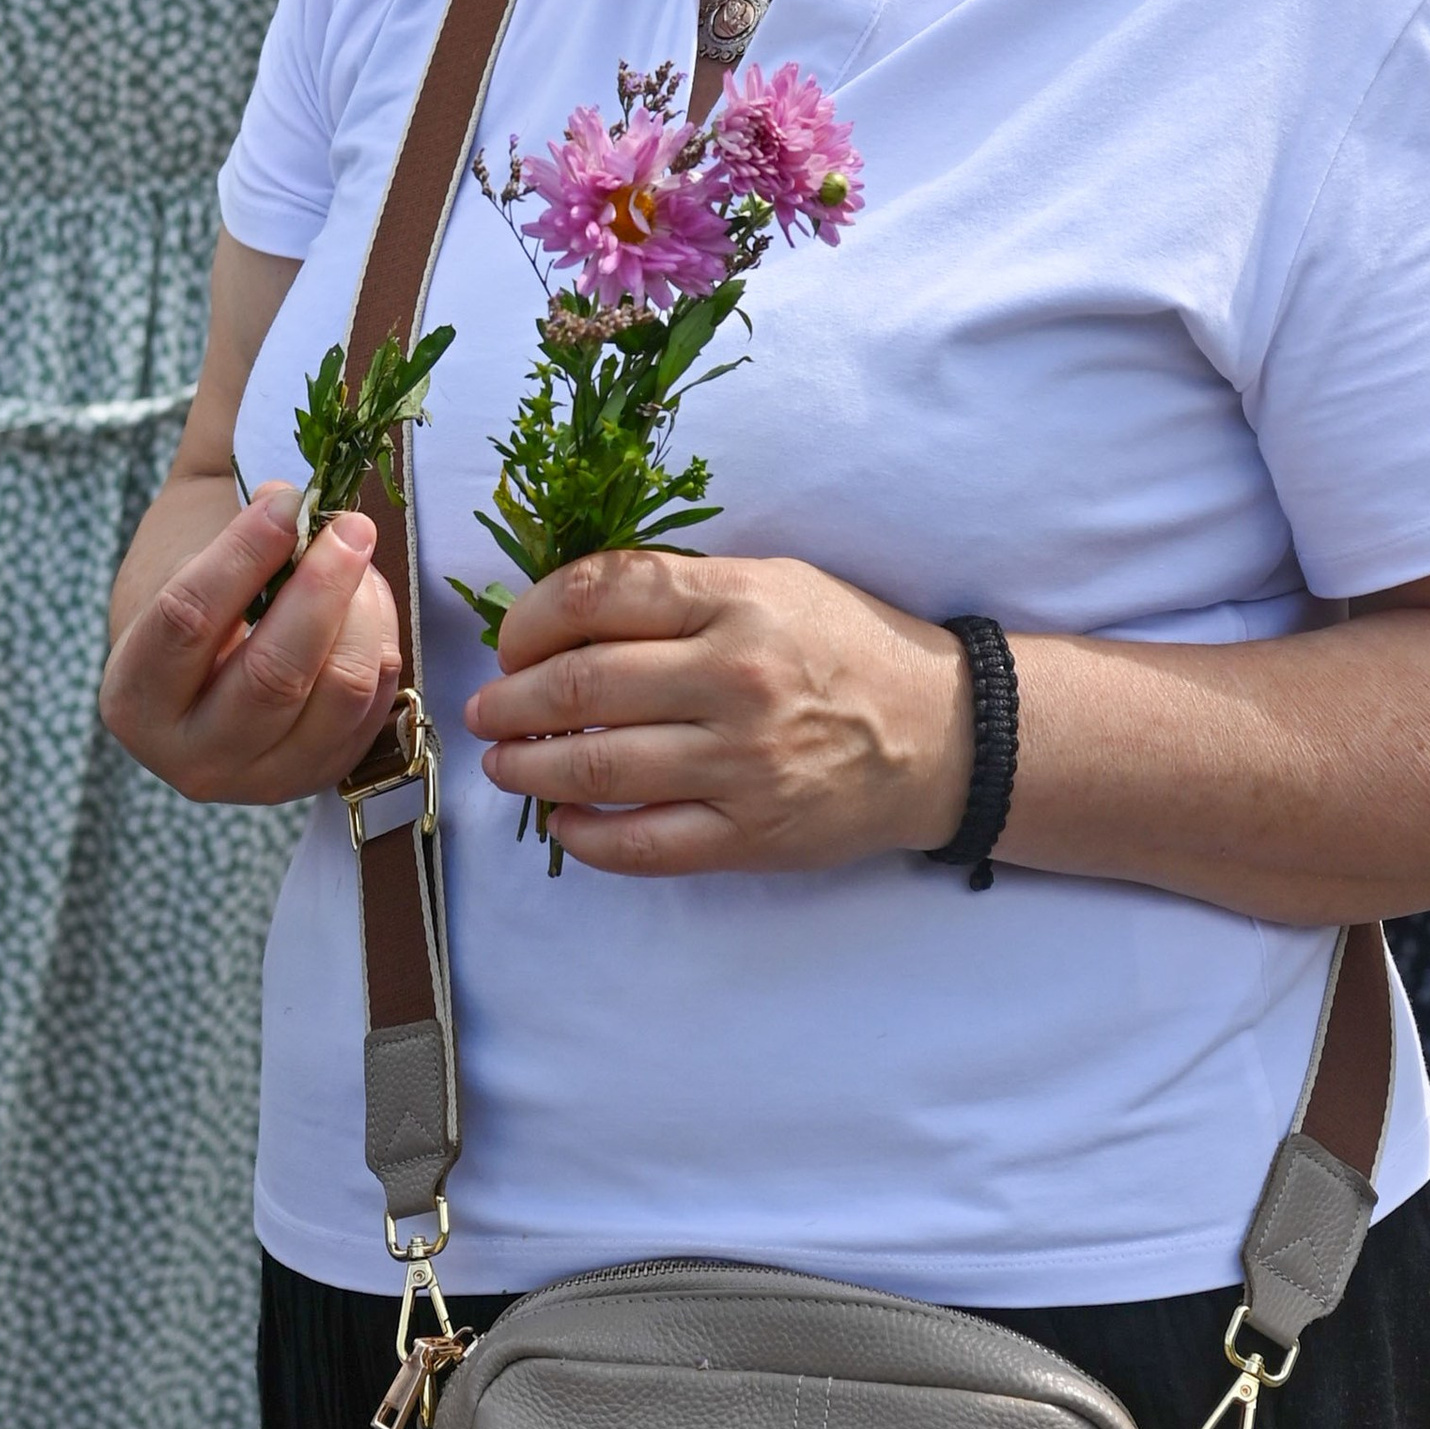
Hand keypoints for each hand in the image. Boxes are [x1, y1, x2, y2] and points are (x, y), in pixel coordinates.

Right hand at [98, 485, 402, 804]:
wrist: (206, 645)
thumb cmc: (193, 574)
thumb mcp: (189, 555)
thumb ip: (237, 541)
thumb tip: (310, 508)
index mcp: (132, 698)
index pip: (186, 621)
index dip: (244, 553)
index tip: (287, 498)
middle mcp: (186, 758)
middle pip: (273, 673)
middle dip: (324, 588)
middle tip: (352, 521)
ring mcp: (257, 783)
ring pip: (336, 694)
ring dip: (363, 612)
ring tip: (358, 556)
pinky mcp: (317, 781)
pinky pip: (374, 712)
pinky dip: (381, 645)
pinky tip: (367, 601)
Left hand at [466, 547, 970, 875]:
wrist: (942, 735)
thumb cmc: (845, 647)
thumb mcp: (772, 583)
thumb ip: (678, 593)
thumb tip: (561, 618)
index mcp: (737, 599)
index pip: (596, 594)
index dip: (528, 619)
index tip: (511, 642)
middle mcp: (735, 677)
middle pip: (579, 685)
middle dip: (509, 700)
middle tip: (487, 711)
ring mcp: (743, 763)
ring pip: (596, 769)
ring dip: (527, 768)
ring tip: (506, 763)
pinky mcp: (752, 835)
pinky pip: (640, 845)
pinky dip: (583, 837)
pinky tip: (563, 821)